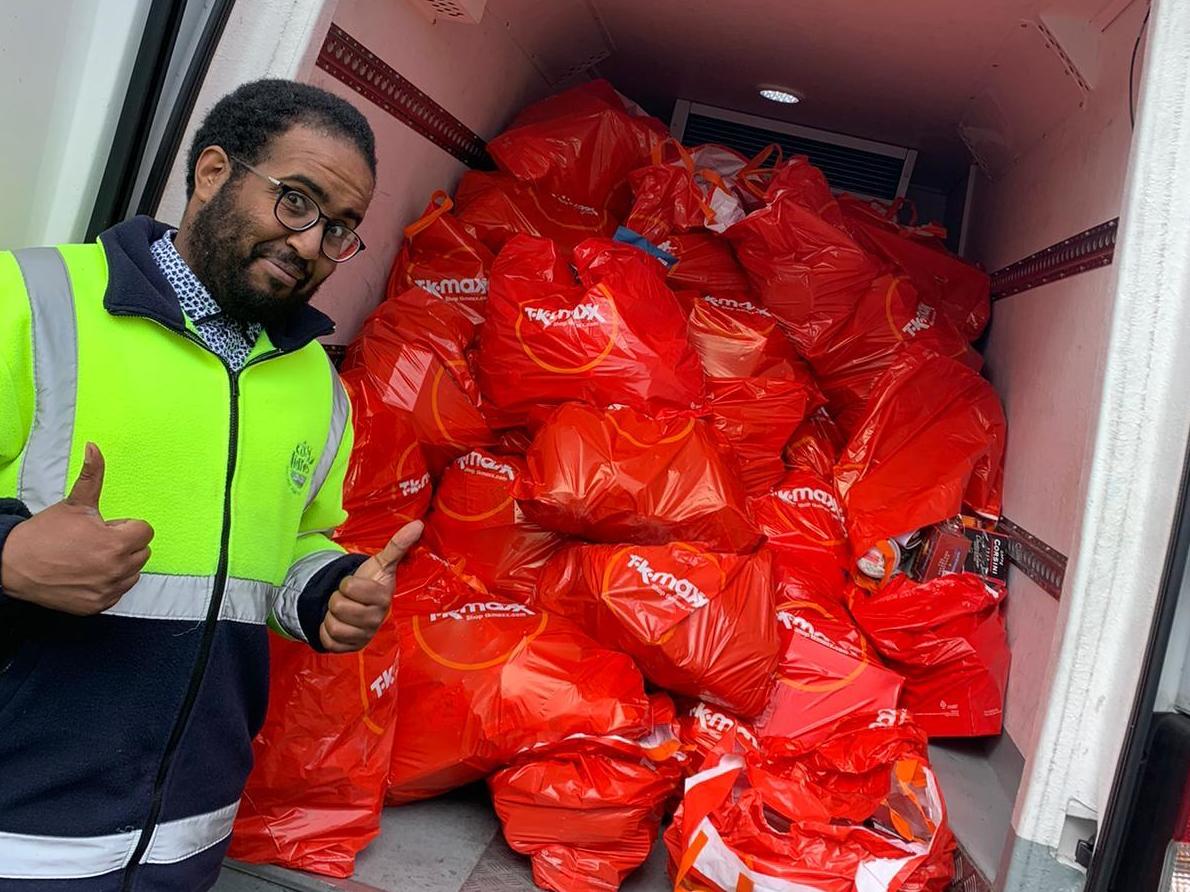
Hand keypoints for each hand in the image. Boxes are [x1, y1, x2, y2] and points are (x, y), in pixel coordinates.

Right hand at [0, 443, 153, 614]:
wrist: (12, 566)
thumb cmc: (45, 533)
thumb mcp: (74, 503)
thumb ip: (92, 475)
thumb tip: (94, 447)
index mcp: (115, 543)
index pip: (145, 531)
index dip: (125, 526)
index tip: (104, 527)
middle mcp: (116, 569)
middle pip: (142, 552)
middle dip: (124, 544)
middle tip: (95, 541)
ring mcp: (107, 590)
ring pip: (132, 573)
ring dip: (119, 564)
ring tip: (90, 557)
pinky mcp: (97, 606)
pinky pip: (117, 592)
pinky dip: (108, 583)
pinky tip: (86, 574)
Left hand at [319, 520, 422, 652]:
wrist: (360, 607)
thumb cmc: (370, 583)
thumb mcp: (380, 563)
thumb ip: (398, 545)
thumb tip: (418, 524)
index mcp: (383, 598)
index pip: (350, 587)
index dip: (347, 583)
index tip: (354, 584)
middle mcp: (376, 620)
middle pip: (338, 606)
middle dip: (337, 599)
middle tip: (348, 599)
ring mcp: (364, 636)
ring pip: (332, 625)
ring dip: (331, 616)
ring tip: (343, 612)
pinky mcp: (350, 649)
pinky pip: (328, 641)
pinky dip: (327, 632)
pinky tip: (339, 625)